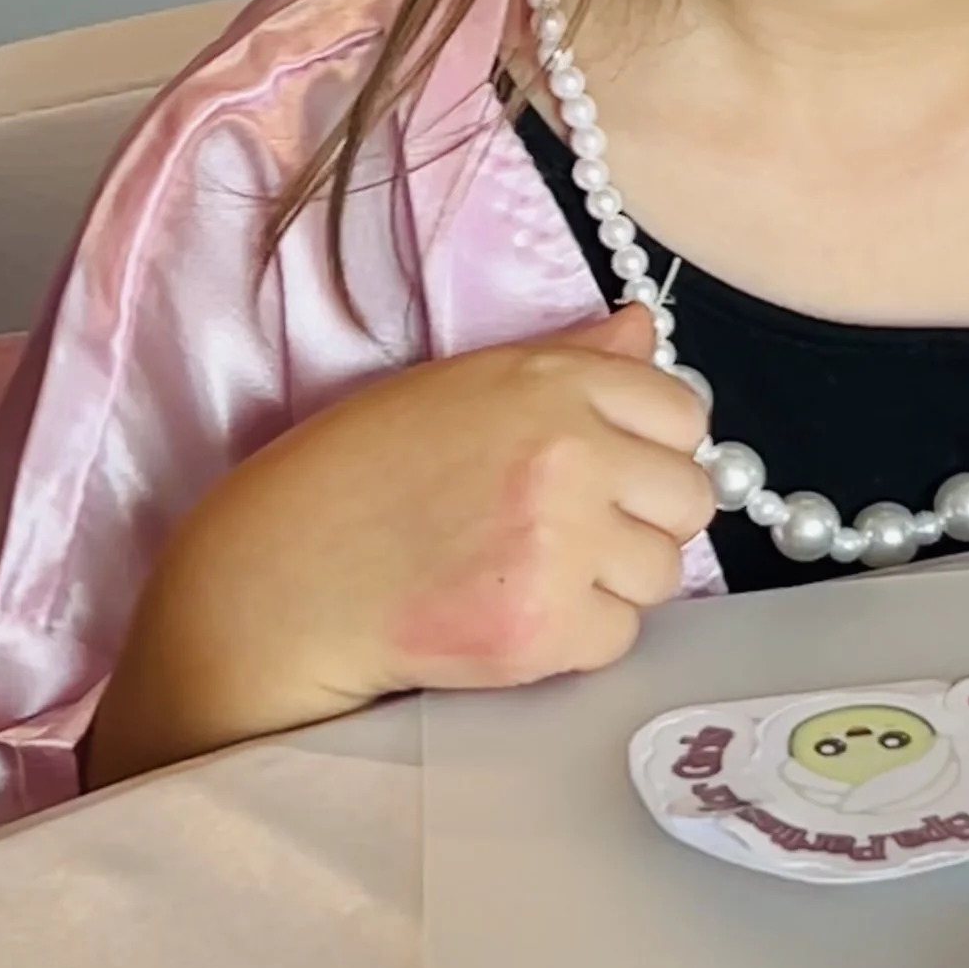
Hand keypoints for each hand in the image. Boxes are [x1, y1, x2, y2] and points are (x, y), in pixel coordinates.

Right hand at [90, 303, 715, 782]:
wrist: (280, 578)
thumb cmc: (359, 474)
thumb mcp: (461, 385)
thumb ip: (568, 360)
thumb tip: (642, 329)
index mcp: (551, 382)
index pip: (682, 411)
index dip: (651, 447)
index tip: (612, 470)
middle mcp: (568, 453)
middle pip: (688, 496)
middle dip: (643, 519)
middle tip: (574, 532)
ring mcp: (559, 543)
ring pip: (661, 572)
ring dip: (613, 581)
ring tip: (535, 573)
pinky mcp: (540, 629)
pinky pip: (617, 636)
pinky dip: (577, 638)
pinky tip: (514, 615)